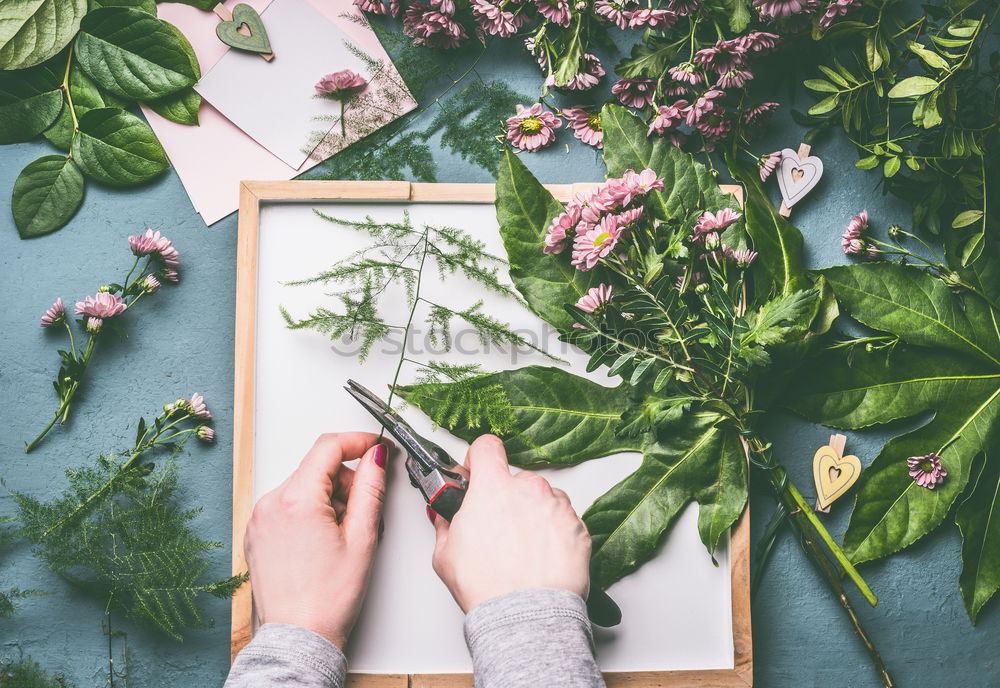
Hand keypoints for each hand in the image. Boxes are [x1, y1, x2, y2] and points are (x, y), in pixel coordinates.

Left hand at [245, 432, 387, 648]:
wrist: (299, 636)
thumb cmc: (328, 598)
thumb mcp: (363, 537)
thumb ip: (371, 488)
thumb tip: (376, 457)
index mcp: (297, 500)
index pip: (328, 447)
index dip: (358, 442)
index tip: (376, 447)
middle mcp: (271, 503)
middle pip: (316, 467)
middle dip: (345, 480)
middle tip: (363, 511)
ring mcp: (259, 518)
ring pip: (303, 486)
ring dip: (328, 497)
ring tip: (342, 534)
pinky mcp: (256, 533)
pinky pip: (287, 505)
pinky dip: (309, 511)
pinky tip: (322, 541)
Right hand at [428, 434, 590, 612]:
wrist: (527, 616)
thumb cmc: (489, 588)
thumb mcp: (445, 554)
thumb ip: (445, 524)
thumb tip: (445, 516)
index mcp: (494, 487)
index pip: (487, 447)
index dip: (479, 459)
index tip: (477, 473)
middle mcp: (530, 489)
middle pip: (516, 480)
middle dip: (507, 498)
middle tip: (498, 529)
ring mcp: (558, 507)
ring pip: (543, 499)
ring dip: (533, 515)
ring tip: (523, 550)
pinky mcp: (580, 528)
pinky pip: (564, 521)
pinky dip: (554, 534)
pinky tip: (541, 558)